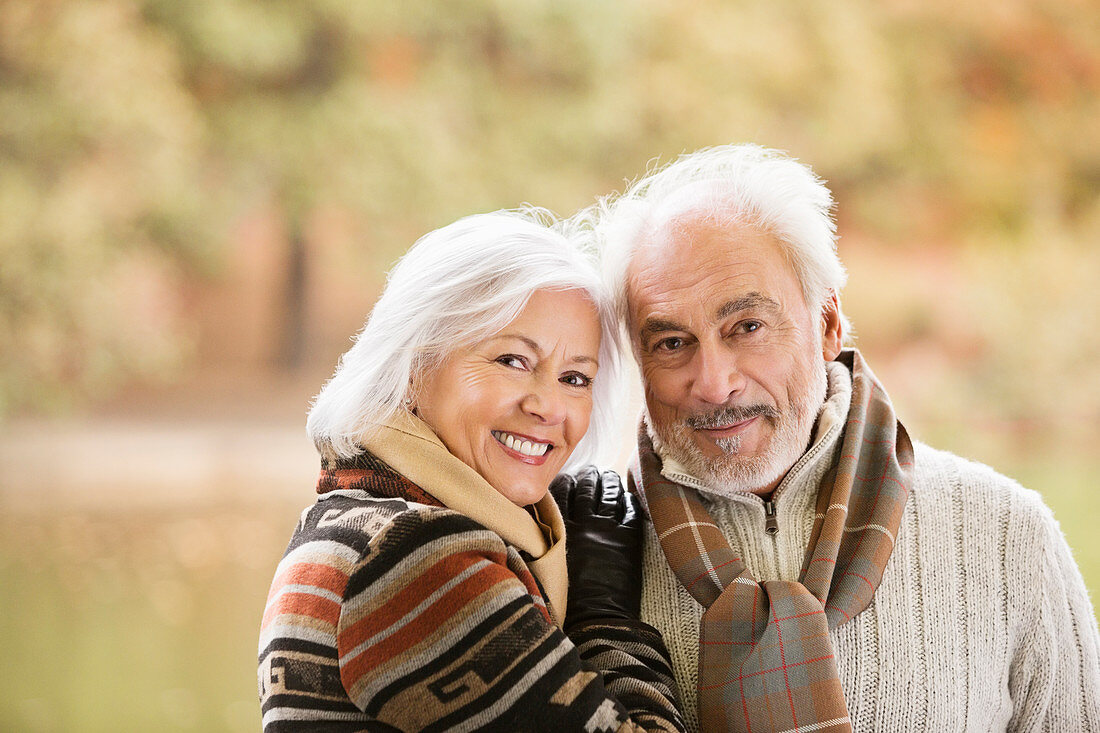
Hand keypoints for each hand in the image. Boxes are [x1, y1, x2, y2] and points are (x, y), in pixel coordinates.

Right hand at [550, 466, 643, 631]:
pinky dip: (629, 499)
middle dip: (589, 476)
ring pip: (609, 494)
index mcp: (563, 530)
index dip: (566, 481)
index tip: (568, 477)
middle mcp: (585, 524)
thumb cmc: (569, 602)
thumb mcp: (549, 566)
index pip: (562, 493)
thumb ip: (547, 542)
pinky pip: (631, 510)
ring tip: (609, 477)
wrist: (596, 619)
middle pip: (586, 488)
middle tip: (591, 471)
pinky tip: (628, 495)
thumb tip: (543, 525)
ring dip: (609, 482)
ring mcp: (608, 529)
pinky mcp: (628, 539)